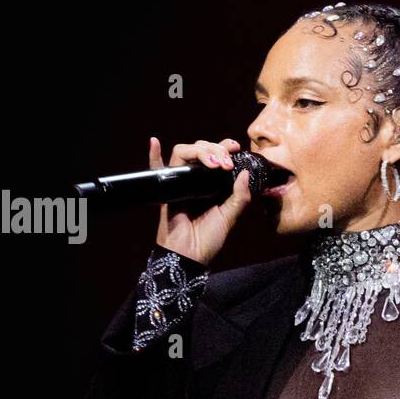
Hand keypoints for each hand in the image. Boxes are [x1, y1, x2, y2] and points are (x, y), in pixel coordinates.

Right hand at [151, 136, 252, 265]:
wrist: (189, 255)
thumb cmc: (208, 239)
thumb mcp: (230, 217)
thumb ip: (240, 196)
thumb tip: (245, 173)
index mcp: (213, 184)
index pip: (216, 155)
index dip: (225, 147)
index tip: (236, 148)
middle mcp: (196, 180)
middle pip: (200, 149)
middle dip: (215, 149)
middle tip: (225, 163)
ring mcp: (180, 182)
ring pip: (183, 153)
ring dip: (198, 151)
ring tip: (212, 163)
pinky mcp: (167, 189)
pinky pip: (156, 169)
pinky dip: (153, 155)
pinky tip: (155, 142)